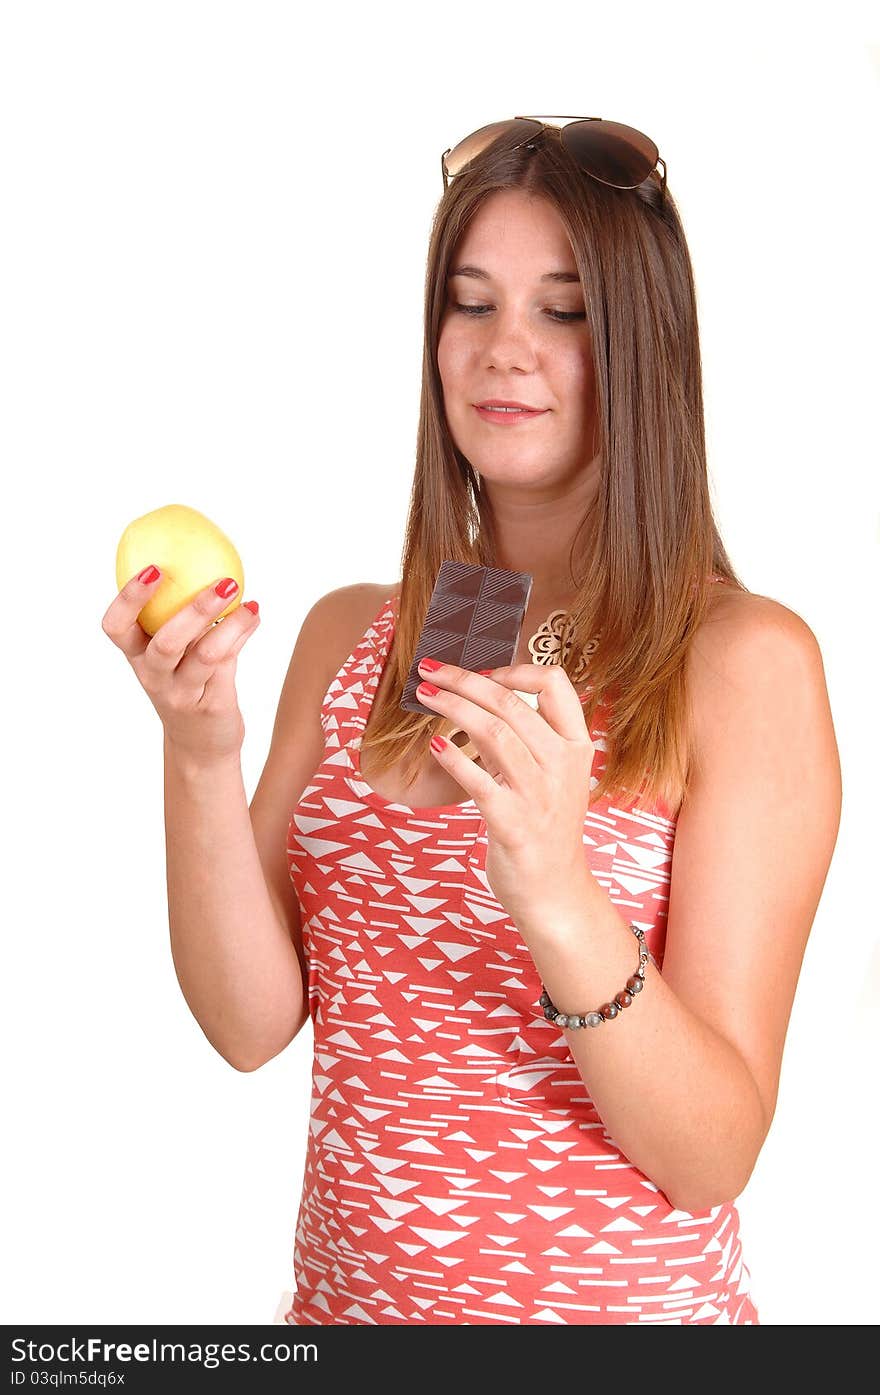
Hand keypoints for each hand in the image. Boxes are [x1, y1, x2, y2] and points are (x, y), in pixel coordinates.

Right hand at [101, 568, 259, 765]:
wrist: (201, 745)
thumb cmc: (188, 684)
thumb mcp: (177, 654)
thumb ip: (185, 619)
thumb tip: (211, 566)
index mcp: (138, 656)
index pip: (116, 628)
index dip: (128, 599)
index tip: (151, 569)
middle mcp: (154, 676)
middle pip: (166, 642)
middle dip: (194, 609)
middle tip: (224, 581)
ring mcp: (181, 693)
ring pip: (204, 655)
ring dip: (230, 623)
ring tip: (246, 599)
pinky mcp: (210, 705)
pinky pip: (227, 665)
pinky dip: (242, 633)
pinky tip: (253, 614)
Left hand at [416, 659, 595, 928]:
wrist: (556, 892)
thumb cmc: (547, 828)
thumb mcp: (552, 776)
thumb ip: (527, 740)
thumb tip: (481, 699)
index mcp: (576, 747)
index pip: (556, 685)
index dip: (516, 669)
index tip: (485, 672)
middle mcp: (561, 766)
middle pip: (510, 703)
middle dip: (463, 680)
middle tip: (430, 670)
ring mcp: (538, 795)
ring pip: (493, 733)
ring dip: (452, 707)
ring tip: (424, 696)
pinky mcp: (512, 825)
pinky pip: (479, 782)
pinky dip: (453, 759)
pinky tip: (434, 746)